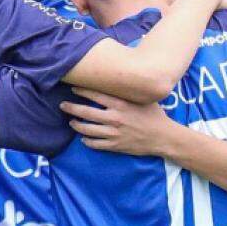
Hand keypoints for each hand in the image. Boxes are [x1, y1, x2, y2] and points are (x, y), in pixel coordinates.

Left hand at [60, 87, 174, 155]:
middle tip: (63, 105)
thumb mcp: (142, 99)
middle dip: (71, 108)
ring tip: (72, 122)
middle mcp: (114, 118)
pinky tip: (84, 138)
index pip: (95, 94)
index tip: (73, 88)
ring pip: (87, 130)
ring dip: (76, 125)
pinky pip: (95, 144)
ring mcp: (114, 133)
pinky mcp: (115, 146)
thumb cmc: (154, 115)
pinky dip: (87, 141)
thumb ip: (127, 92)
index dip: (81, 90)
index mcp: (121, 104)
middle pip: (85, 112)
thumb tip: (116, 79)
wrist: (163, 137)